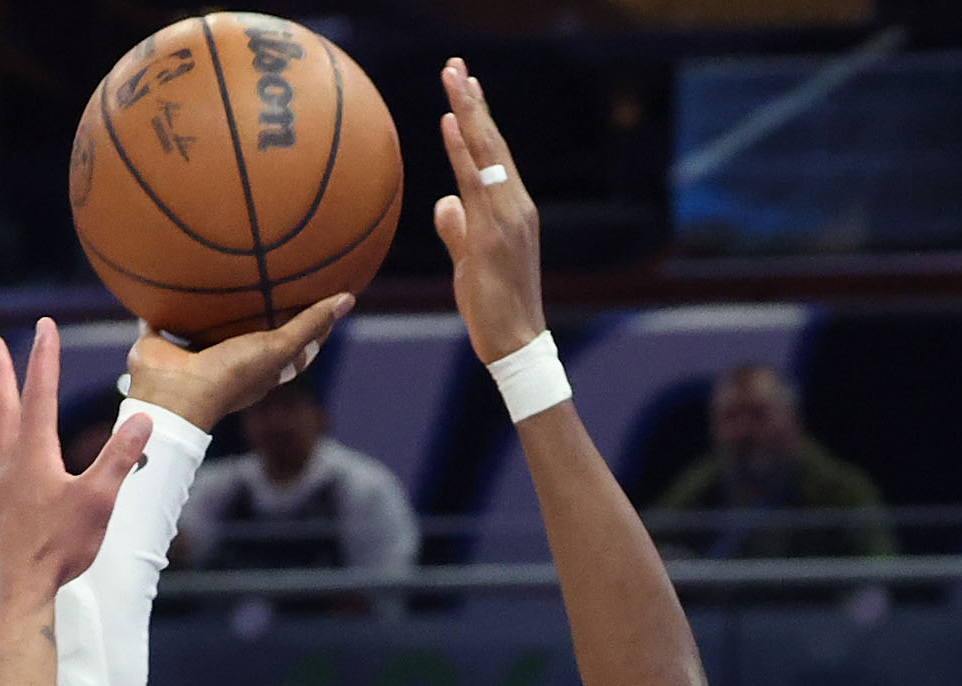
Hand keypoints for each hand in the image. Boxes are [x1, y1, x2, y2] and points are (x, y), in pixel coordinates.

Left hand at [0, 319, 152, 597]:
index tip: (44, 327)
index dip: (44, 359)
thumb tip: (143, 420)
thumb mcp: (99, 500)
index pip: (42, 395)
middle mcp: (5, 466)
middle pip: (1, 409)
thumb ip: (119, 458)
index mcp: (36, 455)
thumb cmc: (60, 549)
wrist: (17, 592)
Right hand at [123, 293, 353, 434]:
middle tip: (267, 275)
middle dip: (256, 311)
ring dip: (207, 305)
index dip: (301, 326)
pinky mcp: (160, 343)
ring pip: (203, 325)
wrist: (176, 394)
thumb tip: (349, 299)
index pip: (285, 347)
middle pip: (245, 334)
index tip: (314, 297)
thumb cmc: (231, 375)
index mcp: (253, 367)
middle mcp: (223, 359)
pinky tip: (162, 273)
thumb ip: (310, 325)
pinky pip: (158, 318)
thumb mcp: (279, 348)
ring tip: (216, 268)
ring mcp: (190, 353)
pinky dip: (157, 302)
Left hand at [433, 57, 546, 366]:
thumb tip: (445, 202)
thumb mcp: (469, 262)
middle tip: (455, 65)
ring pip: (486, 154)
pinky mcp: (495, 234)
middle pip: (491, 143)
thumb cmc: (492, 309)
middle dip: (472, 101)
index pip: (492, 155)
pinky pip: (477, 183)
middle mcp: (515, 205)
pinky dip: (463, 151)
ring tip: (453, 78)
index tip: (466, 87)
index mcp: (512, 210)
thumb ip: (458, 230)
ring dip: (468, 113)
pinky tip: (450, 124)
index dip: (478, 120)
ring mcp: (508, 217)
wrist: (515, 344)